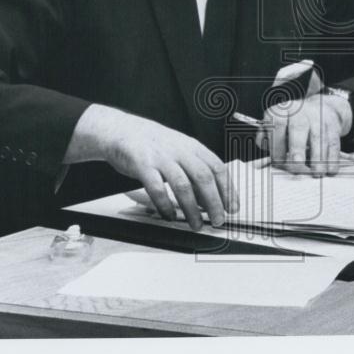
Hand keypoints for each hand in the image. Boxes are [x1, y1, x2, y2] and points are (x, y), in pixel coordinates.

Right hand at [66, 104, 236, 229]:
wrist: (121, 130)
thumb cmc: (153, 143)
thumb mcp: (179, 149)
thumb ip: (194, 170)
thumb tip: (210, 197)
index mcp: (192, 146)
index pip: (217, 167)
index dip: (228, 189)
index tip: (232, 207)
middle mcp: (179, 150)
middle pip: (204, 177)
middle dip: (214, 201)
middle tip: (218, 220)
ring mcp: (161, 157)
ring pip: (183, 185)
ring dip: (192, 208)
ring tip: (196, 224)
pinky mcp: (142, 165)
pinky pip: (156, 188)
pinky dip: (165, 205)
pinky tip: (169, 216)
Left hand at [259, 93, 352, 175]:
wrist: (321, 108)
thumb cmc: (293, 122)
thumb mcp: (276, 123)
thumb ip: (266, 137)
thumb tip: (262, 150)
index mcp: (283, 111)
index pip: (277, 124)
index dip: (277, 144)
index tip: (277, 161)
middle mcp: (301, 112)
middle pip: (299, 127)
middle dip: (298, 148)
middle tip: (297, 165)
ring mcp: (318, 118)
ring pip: (319, 137)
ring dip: (318, 157)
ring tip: (316, 173)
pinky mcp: (333, 126)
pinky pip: (333, 142)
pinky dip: (332, 158)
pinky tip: (330, 169)